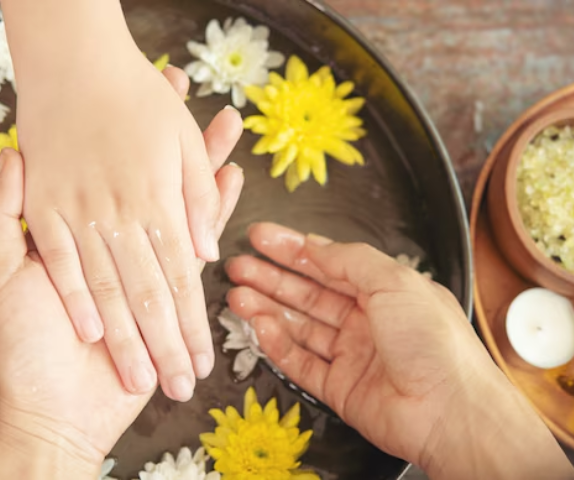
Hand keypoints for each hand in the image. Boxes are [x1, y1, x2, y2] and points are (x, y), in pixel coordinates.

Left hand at [0, 68, 243, 478]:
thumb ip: (1, 217)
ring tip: (228, 128)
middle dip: (173, 141)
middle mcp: (115, 240)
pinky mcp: (171, 292)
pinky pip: (196, 245)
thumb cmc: (20, 344)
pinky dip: (215, 215)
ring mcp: (147, 264)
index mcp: (76, 232)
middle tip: (194, 94)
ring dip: (204, 167)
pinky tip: (233, 182)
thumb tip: (12, 156)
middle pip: (150, 180)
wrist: (52, 407)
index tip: (147, 89)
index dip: (125, 128)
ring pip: (181, 204)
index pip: (108, 167)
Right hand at [225, 223, 572, 478]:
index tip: (261, 237)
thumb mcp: (394, 282)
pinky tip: (260, 327)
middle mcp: (365, 320)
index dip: (293, 249)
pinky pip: (301, 362)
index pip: (329, 264)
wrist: (451, 412)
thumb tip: (314, 244)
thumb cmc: (433, 341)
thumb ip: (349, 260)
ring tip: (236, 295)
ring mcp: (351, 355)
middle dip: (271, 278)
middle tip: (238, 266)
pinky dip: (279, 345)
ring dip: (267, 309)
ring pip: (300, 326)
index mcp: (384, 291)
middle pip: (308, 294)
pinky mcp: (339, 387)